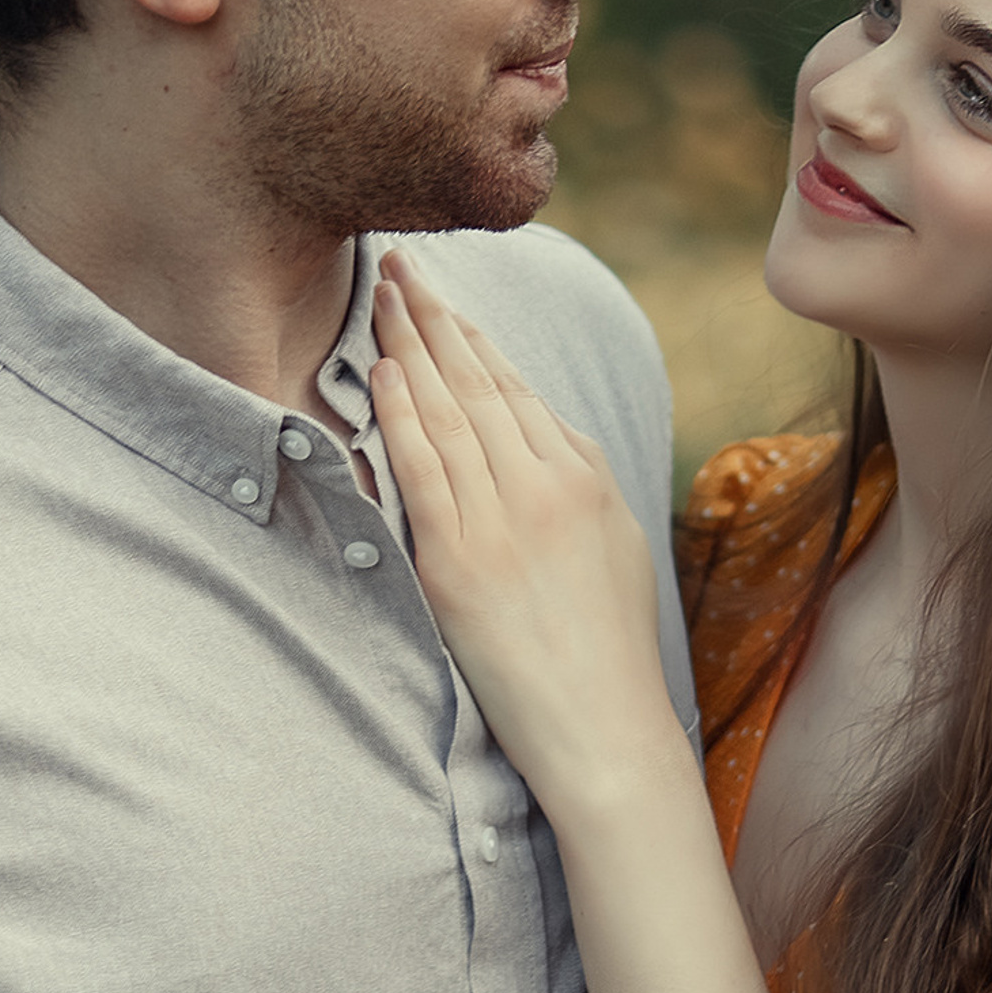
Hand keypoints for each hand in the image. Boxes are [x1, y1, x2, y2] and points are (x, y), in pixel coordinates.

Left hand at [369, 251, 685, 817]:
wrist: (605, 729)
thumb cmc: (607, 645)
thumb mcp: (614, 541)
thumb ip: (575, 479)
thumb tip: (532, 431)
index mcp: (585, 475)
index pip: (514, 387)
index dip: (470, 335)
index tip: (439, 297)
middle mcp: (546, 486)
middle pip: (475, 382)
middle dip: (431, 317)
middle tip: (395, 263)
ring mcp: (502, 522)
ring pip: (446, 413)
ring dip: (406, 347)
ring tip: (377, 297)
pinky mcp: (460, 565)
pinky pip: (422, 472)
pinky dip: (398, 417)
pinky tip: (379, 373)